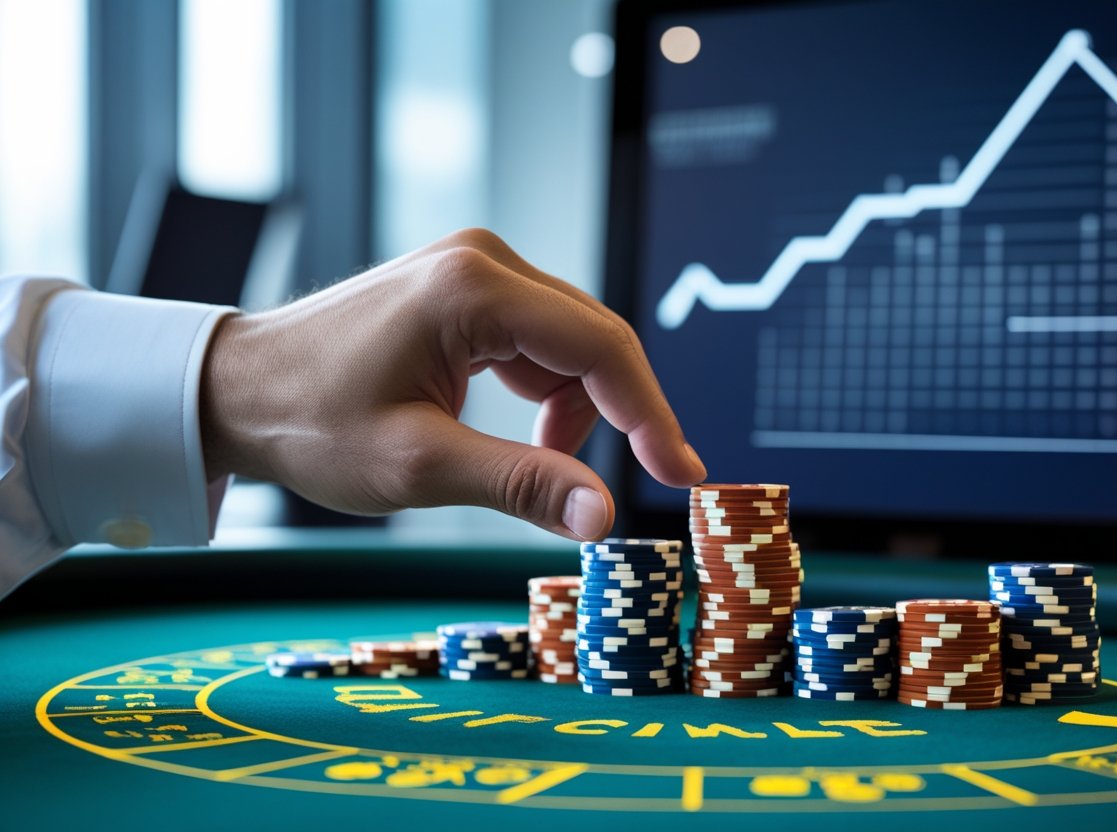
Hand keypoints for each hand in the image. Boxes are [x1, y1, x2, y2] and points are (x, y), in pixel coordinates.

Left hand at [200, 228, 705, 539]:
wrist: (235, 389)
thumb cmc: (310, 422)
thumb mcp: (420, 466)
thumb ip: (522, 486)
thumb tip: (603, 518)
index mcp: (474, 290)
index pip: (600, 348)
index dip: (651, 415)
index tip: (684, 473)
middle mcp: (484, 262)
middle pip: (593, 340)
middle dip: (620, 416)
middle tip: (637, 487)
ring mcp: (474, 270)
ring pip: (570, 344)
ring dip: (577, 411)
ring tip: (546, 471)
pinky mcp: (464, 290)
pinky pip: (537, 342)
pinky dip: (548, 394)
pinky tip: (524, 437)